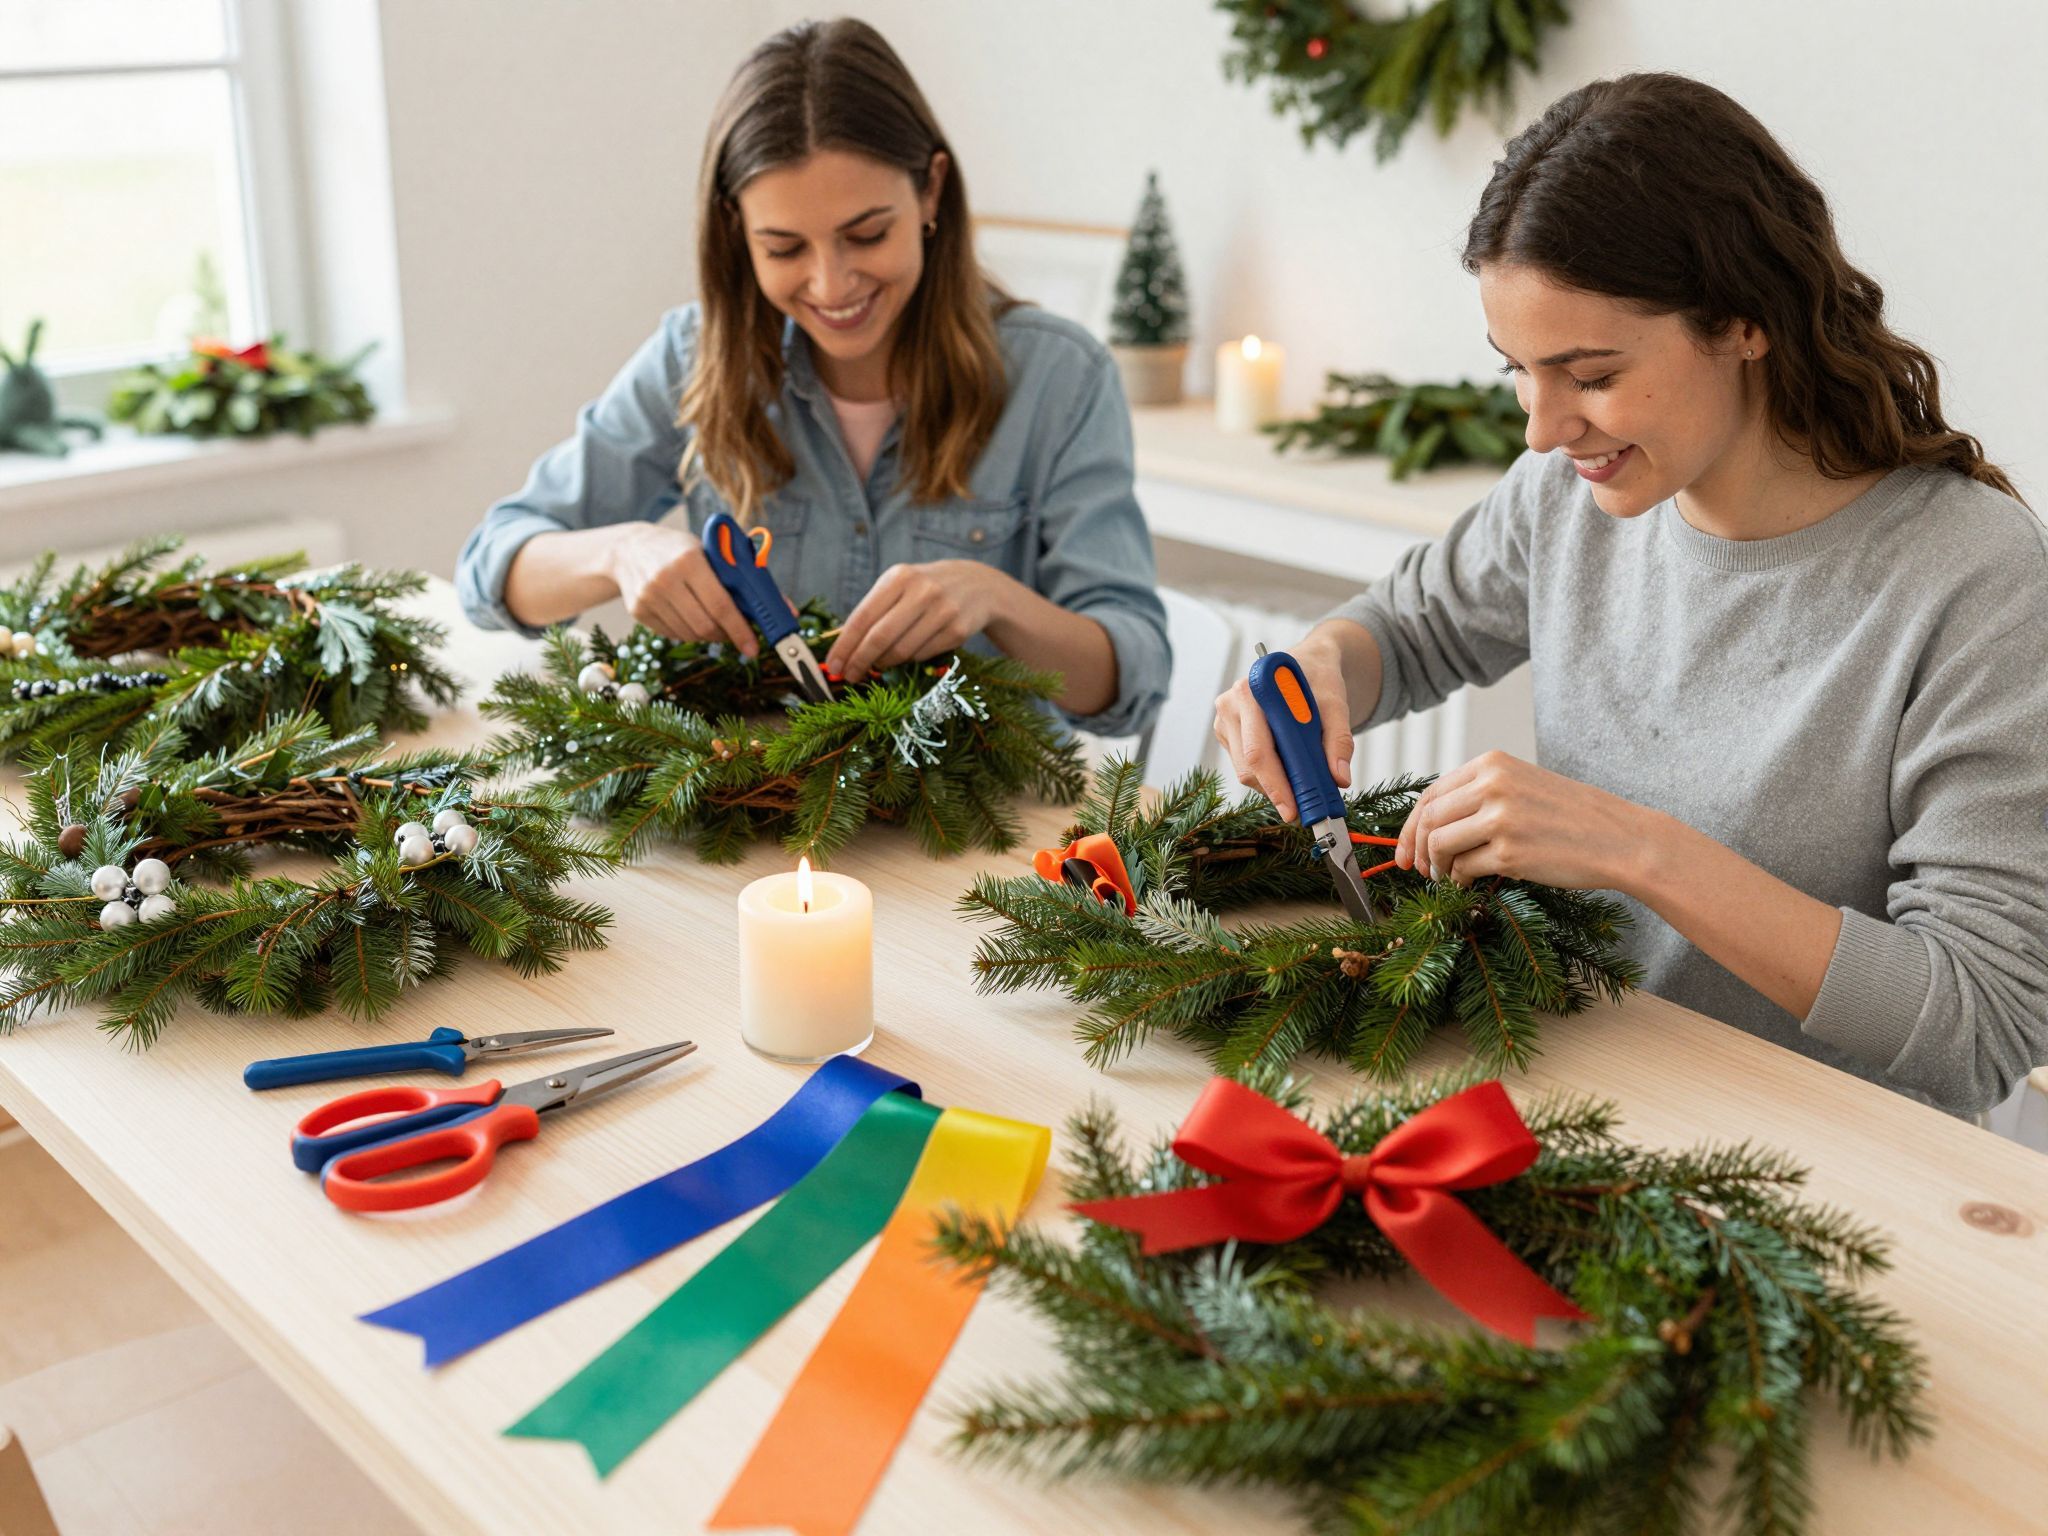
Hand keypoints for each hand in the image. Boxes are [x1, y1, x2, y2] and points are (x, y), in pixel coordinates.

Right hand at [605, 523, 755, 655]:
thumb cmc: (680, 550)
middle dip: (727, 636)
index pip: (721, 604)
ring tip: (713, 621)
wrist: (629, 549)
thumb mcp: (711, 553)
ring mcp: (648, 597)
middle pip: (705, 626)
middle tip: (738, 635)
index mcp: (689, 560)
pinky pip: (673, 635)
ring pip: (690, 635)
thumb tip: (786, 609)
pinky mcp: (638, 611)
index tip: (753, 647)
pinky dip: (688, 633)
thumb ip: (747, 580)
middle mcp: (665, 579)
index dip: (740, 630)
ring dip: (709, 635)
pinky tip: (689, 616)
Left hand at [824, 561, 1002, 682]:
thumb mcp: (899, 586)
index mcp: (899, 577)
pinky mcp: (957, 631)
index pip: (862, 617)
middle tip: (848, 675)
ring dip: (884, 662)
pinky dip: (908, 660)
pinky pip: (922, 656)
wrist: (977, 586)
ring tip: (878, 662)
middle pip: (880, 637)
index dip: (844, 645)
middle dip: (859, 661)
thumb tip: (842, 647)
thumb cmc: (925, 588)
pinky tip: (906, 654)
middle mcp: (922, 592)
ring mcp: (943, 612)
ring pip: (901, 651)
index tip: (832, 665)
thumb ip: (873, 610)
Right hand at [1211, 631, 1352, 821]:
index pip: (1259, 750)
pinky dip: (1268, 775)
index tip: (1293, 809)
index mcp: (1251, 692)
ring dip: (1273, 784)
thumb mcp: (1335, 703)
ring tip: (1302, 785)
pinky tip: (1287, 768)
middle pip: (1248, 765)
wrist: (1306, 662)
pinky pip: (1244, 765)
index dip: (1275, 783)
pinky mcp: (1227, 733)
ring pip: (1244, 771)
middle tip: (1302, 811)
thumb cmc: (1317, 678)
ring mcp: (1225, 720)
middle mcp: (1230, 705)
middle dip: (1276, 791)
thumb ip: (1340, 740)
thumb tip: (1340, 779)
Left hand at [1395, 750, 1647, 891]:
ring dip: (1437, 866)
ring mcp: (1500, 819)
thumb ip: (1480, 795)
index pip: (1431, 793)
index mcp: (1493, 764)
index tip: (1405, 850)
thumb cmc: (1572, 817)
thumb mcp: (1523, 786)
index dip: (1410, 825)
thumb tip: (1429, 825)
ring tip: (1447, 877)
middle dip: (1417, 849)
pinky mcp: (1509, 852)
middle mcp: (1492, 785)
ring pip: (1439, 844)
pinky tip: (1468, 882)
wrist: (1621, 839)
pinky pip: (1463, 868)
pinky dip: (1459, 879)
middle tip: (1420, 870)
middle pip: (1429, 819)